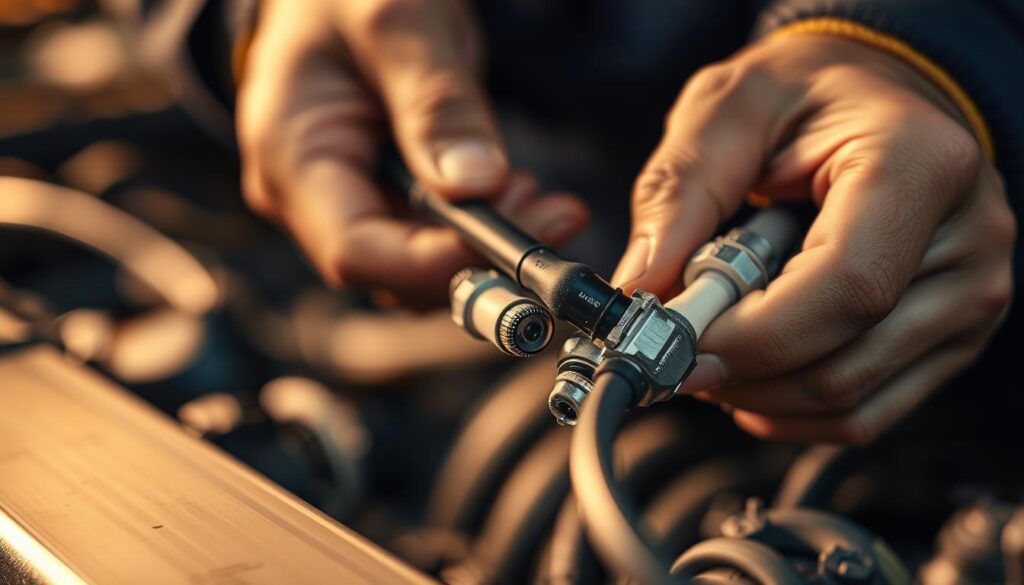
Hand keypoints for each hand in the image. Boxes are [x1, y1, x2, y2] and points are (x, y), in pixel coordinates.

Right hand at [237, 0, 587, 307]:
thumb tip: (477, 184)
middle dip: (476, 256)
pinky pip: (431, 237)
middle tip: (551, 213)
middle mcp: (307, 198)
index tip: (516, 240)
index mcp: (290, 157)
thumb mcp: (397, 20)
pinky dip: (480, 227)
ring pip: (419, 264)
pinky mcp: (379, 197)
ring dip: (486, 246)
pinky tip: (516, 190)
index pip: (355, 252)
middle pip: (393, 271)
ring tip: (539, 196)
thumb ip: (436, 102)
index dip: (436, 263)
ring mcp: (345, 200)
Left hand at [612, 35, 1014, 442]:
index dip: (753, 336)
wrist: (872, 97)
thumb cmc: (804, 94)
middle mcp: (967, 238)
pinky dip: (790, 409)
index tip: (677, 343)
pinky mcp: (950, 337)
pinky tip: (751, 370)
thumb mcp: (726, 109)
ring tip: (710, 346)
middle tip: (672, 350)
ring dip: (758, 395)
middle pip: (844, 360)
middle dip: (739, 372)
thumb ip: (680, 195)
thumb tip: (641, 289)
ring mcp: (969, 296)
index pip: (846, 287)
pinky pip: (865, 413)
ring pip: (850, 402)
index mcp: (922, 165)